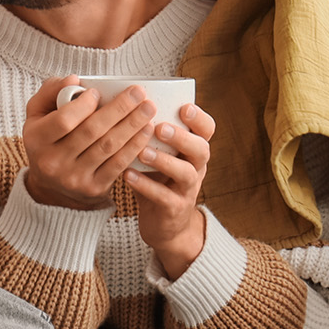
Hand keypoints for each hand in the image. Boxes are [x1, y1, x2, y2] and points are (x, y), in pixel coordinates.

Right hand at [22, 77, 156, 210]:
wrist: (50, 186)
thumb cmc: (47, 140)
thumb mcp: (38, 114)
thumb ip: (51, 92)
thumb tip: (74, 80)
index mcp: (37, 140)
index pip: (63, 121)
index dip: (84, 105)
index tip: (97, 92)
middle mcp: (53, 162)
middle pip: (91, 132)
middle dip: (119, 109)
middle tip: (138, 93)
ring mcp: (74, 178)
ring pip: (108, 147)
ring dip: (132, 125)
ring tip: (148, 108)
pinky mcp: (94, 188)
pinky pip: (118, 164)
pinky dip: (135, 146)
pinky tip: (145, 131)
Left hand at [126, 102, 215, 277]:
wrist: (164, 224)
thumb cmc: (157, 180)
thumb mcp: (157, 155)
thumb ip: (149, 134)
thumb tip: (122, 104)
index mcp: (193, 150)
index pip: (207, 130)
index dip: (200, 118)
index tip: (184, 107)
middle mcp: (196, 168)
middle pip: (201, 149)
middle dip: (182, 137)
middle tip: (160, 128)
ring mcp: (188, 190)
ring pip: (186, 173)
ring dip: (164, 161)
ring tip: (142, 152)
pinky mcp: (175, 209)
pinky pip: (164, 197)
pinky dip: (146, 186)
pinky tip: (128, 176)